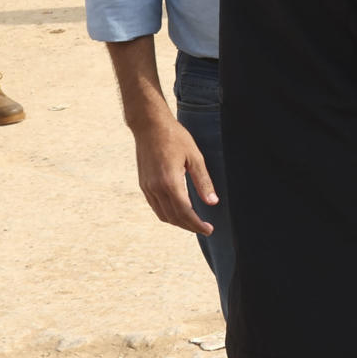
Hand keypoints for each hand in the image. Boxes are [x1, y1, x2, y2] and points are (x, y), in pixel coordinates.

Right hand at [131, 116, 216, 234]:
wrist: (149, 127)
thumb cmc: (175, 138)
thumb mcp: (195, 157)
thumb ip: (203, 181)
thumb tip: (213, 202)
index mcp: (170, 182)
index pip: (185, 212)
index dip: (197, 224)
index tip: (209, 230)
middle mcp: (155, 188)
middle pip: (173, 217)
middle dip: (189, 226)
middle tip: (205, 229)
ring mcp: (147, 188)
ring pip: (163, 215)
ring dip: (178, 222)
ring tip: (194, 223)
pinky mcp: (144, 185)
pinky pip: (156, 207)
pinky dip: (168, 214)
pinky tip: (179, 211)